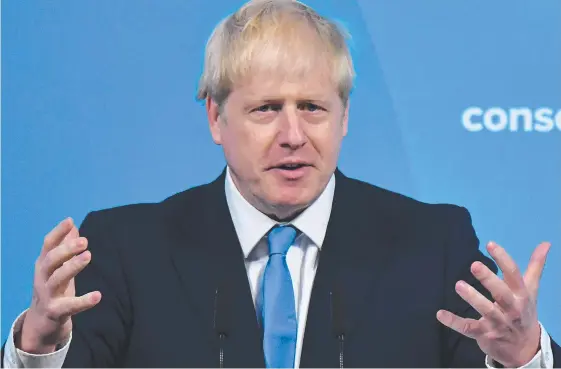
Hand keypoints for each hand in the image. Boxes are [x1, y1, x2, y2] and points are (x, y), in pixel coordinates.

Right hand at [18, 218, 101, 353]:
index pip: (47, 245)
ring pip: (57, 279)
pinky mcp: (55, 312)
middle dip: (66, 249)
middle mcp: (42, 278)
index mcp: (43, 265)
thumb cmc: (53, 289)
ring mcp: (47, 295)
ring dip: (72, 267)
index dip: (58, 233)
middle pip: (50, 261)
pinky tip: (98, 296)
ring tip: (88, 255)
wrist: (41, 323)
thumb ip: (65, 247)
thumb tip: (73, 226)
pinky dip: (83, 301)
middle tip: (84, 241)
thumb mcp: (58, 268)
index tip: (69, 220)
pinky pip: (69, 306)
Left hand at [437, 241, 550, 367]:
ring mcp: (498, 323)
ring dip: (472, 298)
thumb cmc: (524, 312)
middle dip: (489, 280)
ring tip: (459, 285)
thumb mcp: (530, 290)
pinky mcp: (484, 334)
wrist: (525, 349)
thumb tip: (545, 243)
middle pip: (501, 293)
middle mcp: (511, 309)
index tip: (490, 244)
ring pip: (485, 310)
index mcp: (521, 295)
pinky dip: (454, 322)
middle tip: (474, 265)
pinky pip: (468, 328)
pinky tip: (440, 314)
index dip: (503, 259)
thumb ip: (535, 266)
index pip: (514, 275)